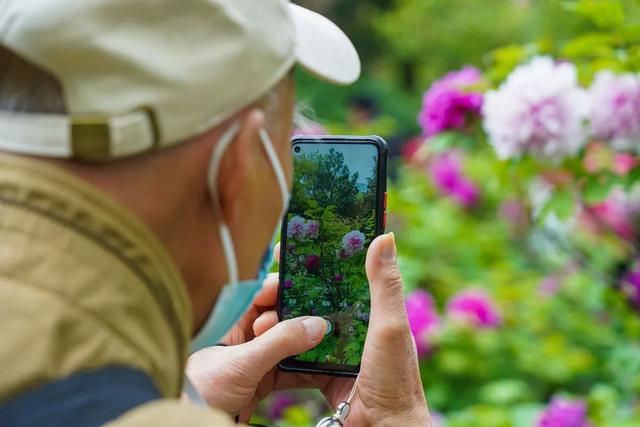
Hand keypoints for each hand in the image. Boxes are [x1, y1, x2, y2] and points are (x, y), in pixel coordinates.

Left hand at [186, 251, 331, 418]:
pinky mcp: (264, 381)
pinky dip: (306, 368)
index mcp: (233, 320)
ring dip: (307, 344)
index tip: (311, 287)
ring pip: (290, 344)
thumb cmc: (199, 389)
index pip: (264, 295)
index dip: (286, 289)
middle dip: (304, 318)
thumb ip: (279, 342)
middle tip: (325, 318)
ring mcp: (256, 358)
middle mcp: (246, 335)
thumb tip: (315, 325)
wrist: (189, 422)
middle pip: (282, 318)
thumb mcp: (242, 363)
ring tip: (327, 340)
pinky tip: (321, 365)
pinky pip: (291, 369)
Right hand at [187, 235, 430, 425]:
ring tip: (260, 314)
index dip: (320, 258)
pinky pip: (297, 353)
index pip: (343, 273)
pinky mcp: (321, 370)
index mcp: (371, 309)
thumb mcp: (391, 325)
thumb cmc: (395, 377)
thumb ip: (385, 285)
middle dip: (290, 290)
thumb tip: (383, 236)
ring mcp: (336, 348)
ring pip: (302, 324)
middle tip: (267, 284)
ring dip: (281, 319)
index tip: (294, 244)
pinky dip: (282, 346)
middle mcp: (353, 325)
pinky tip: (265, 337)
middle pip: (317, 298)